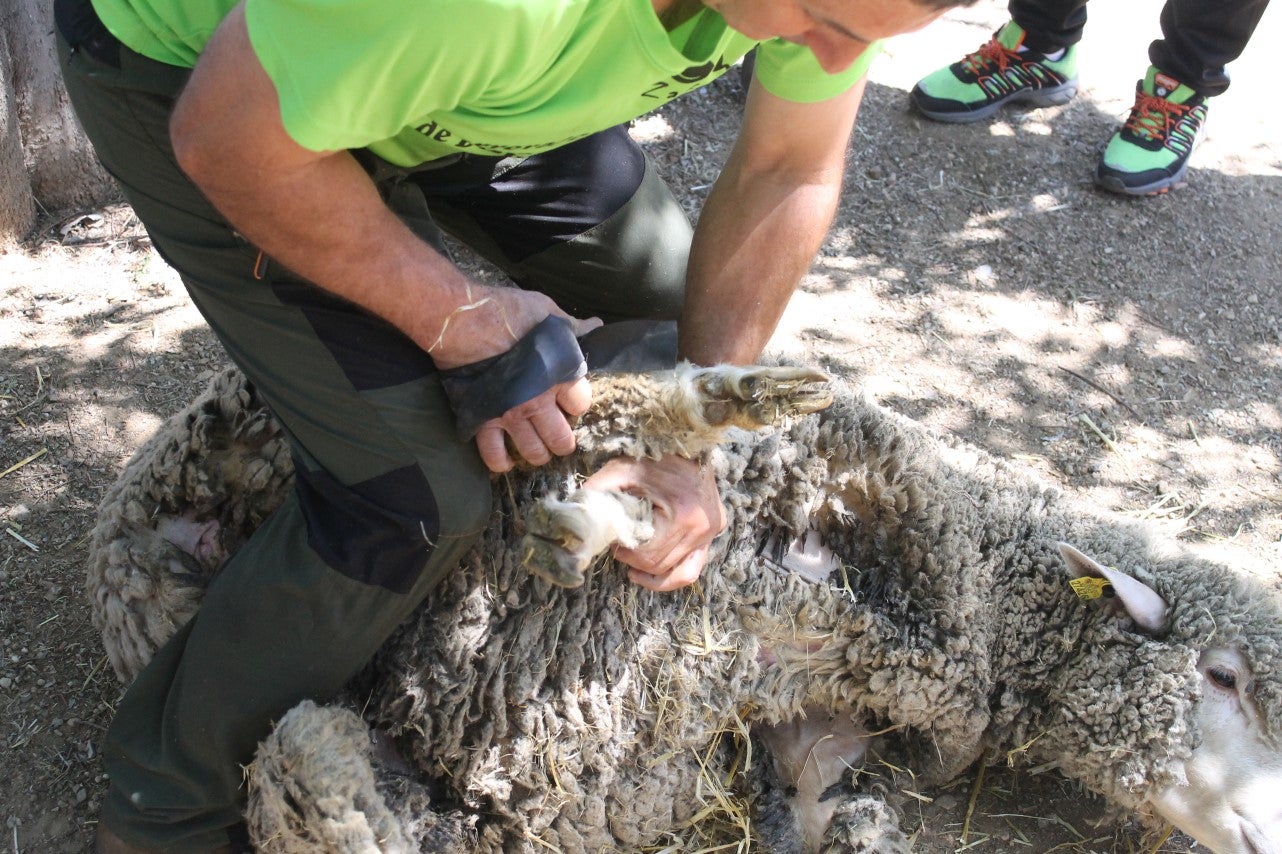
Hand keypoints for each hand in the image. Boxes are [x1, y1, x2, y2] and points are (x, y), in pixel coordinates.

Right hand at [428, 286, 599, 472]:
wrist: (461, 319)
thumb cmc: (507, 312)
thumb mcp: (547, 312)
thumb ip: (572, 327)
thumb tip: (596, 325)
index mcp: (559, 375)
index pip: (581, 404)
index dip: (578, 403)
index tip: (570, 400)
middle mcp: (537, 401)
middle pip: (561, 438)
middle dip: (564, 441)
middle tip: (560, 438)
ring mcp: (509, 414)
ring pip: (532, 451)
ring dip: (538, 454)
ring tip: (538, 451)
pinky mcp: (482, 419)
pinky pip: (492, 453)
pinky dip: (500, 462)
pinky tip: (506, 462)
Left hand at [582, 455, 726, 591]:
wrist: (685, 436)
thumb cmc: (651, 454)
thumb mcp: (619, 470)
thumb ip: (597, 492)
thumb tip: (573, 515)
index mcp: (683, 513)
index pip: (648, 554)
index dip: (624, 552)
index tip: (612, 540)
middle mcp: (703, 526)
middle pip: (660, 564)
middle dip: (635, 559)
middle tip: (619, 545)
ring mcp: (712, 530)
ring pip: (677, 572)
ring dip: (651, 570)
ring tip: (631, 563)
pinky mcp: (715, 529)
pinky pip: (693, 567)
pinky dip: (671, 576)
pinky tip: (648, 574)